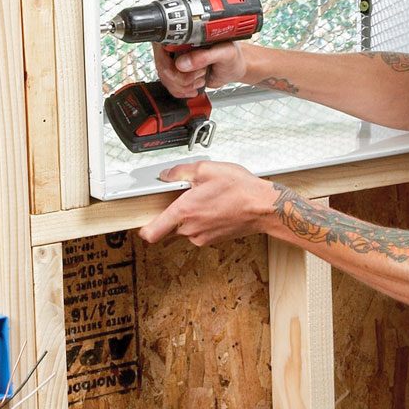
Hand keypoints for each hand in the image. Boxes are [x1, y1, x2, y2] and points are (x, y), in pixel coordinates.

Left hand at [139, 161, 277, 246]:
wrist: (264, 207)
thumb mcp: (206, 169)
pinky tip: (216, 206)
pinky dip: (204, 220)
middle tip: (187, 197)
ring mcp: (202, 237)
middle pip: (169, 227)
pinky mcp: (214, 240)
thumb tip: (166, 175)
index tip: (144, 219)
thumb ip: (180, 171)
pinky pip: (200, 231)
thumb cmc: (240, 189)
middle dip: (174, 213)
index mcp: (184, 212)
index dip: (144, 228)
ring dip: (191, 216)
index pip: (151, 233)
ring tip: (207, 199)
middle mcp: (190, 229)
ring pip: (185, 229)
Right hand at [153, 41, 246, 96]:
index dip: (169, 63)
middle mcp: (179, 47)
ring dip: (183, 85)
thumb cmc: (233, 56)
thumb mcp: (224, 53)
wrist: (236, 68)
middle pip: (163, 66)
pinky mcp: (180, 73)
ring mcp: (177, 61)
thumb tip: (182, 63)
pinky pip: (171, 86)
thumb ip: (205, 56)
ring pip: (166, 79)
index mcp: (187, 35)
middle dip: (180, 78)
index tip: (184, 69)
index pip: (163, 48)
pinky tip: (195, 87)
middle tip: (199, 74)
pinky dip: (182, 91)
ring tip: (200, 78)